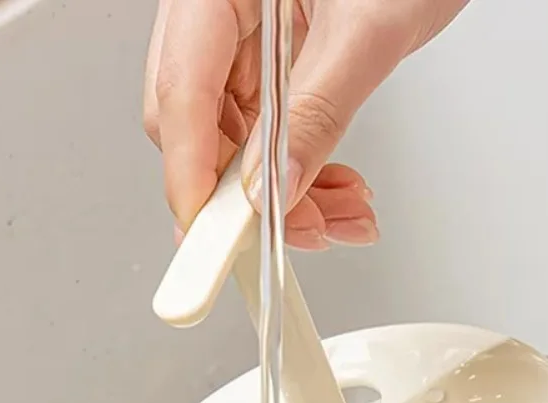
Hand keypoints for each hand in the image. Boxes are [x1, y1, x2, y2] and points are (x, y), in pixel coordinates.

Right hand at [144, 0, 468, 248]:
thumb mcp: (366, 33)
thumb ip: (317, 112)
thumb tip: (276, 187)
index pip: (181, 91)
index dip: (194, 174)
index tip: (217, 236)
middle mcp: (218, 12)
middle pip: (199, 127)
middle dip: (249, 195)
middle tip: (297, 234)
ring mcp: (242, 40)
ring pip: (238, 143)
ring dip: (285, 195)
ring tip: (341, 218)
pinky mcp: (272, 63)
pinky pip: (269, 134)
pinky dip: (301, 172)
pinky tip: (337, 192)